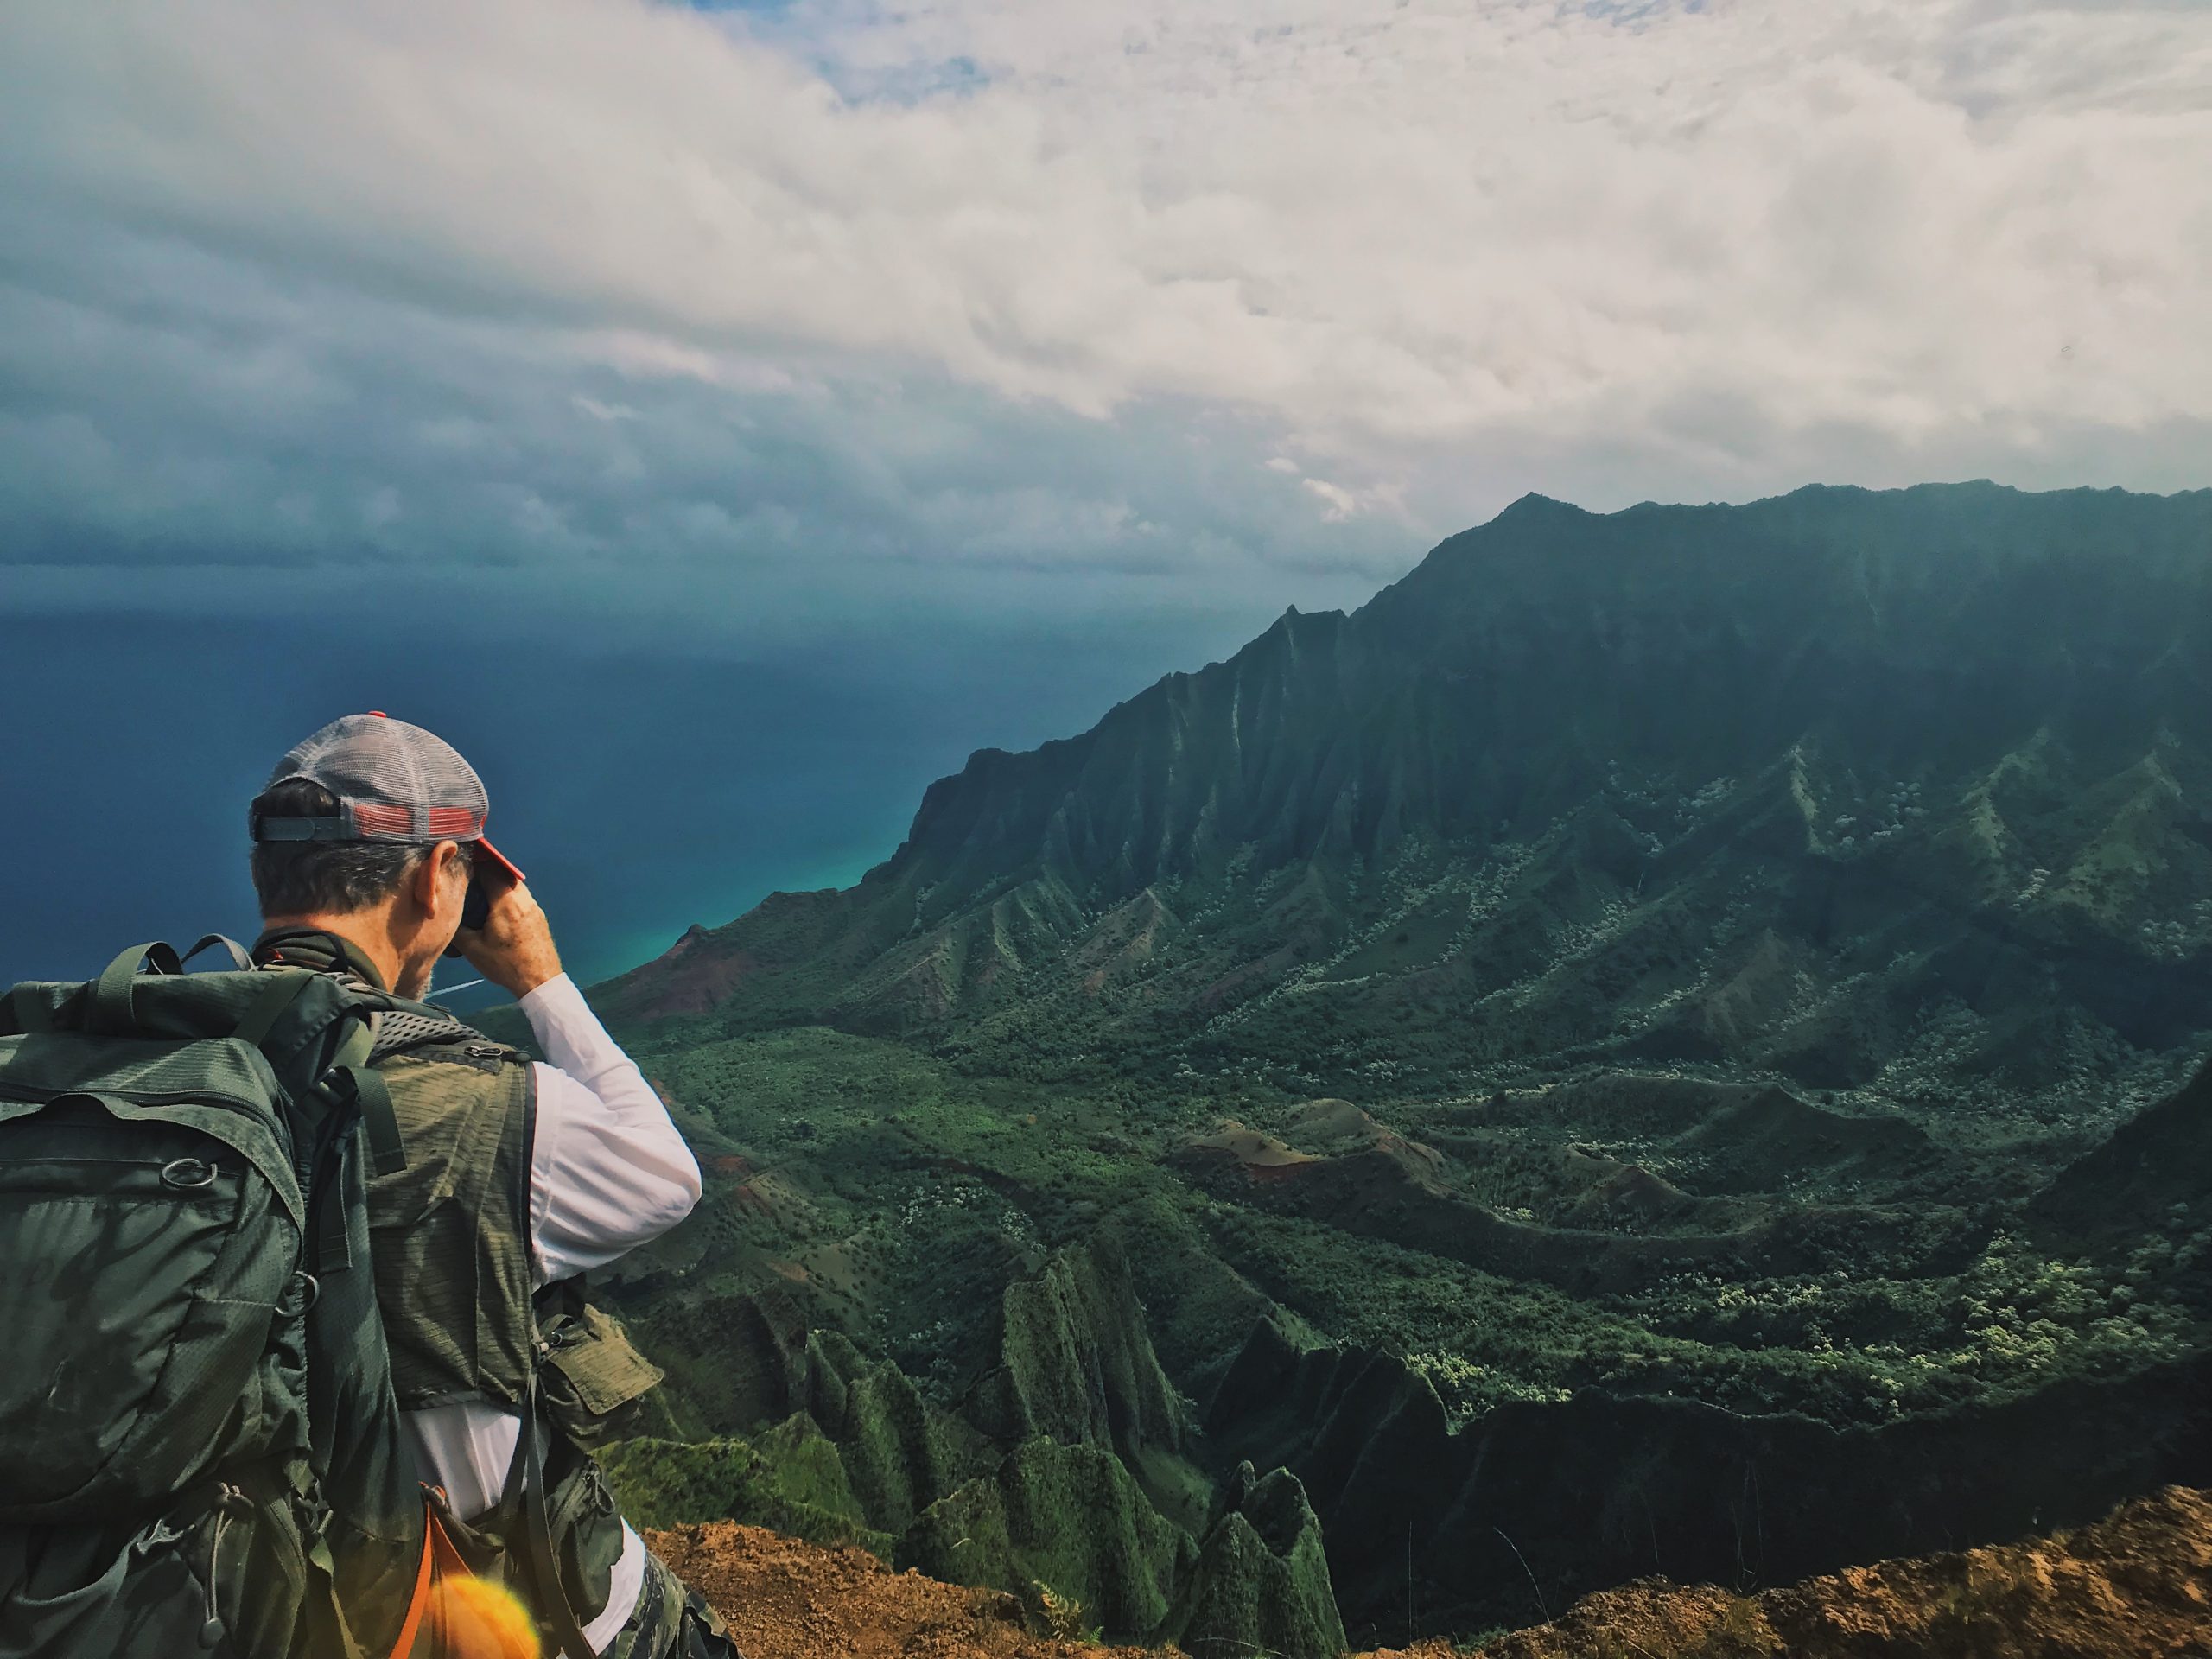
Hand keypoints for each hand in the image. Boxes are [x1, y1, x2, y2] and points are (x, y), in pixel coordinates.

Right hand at [458, 874, 563, 998]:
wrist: (540, 980)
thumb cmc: (506, 964)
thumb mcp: (473, 948)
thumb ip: (457, 928)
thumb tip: (446, 916)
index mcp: (506, 902)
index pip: (489, 869)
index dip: (474, 866)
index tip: (461, 870)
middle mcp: (524, 899)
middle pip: (502, 875)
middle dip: (485, 876)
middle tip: (468, 886)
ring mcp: (535, 906)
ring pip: (513, 887)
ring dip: (497, 888)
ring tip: (480, 901)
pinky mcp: (539, 916)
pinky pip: (521, 899)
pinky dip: (508, 899)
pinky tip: (496, 913)